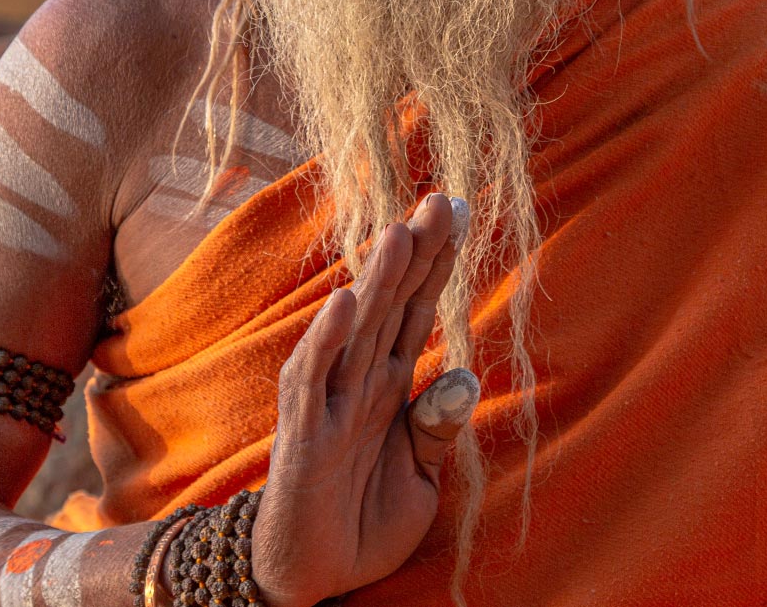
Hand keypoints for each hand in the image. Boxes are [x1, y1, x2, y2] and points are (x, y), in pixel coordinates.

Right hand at [249, 192, 477, 606]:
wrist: (310, 576)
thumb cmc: (361, 520)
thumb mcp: (420, 477)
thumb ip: (437, 427)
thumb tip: (462, 376)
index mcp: (387, 382)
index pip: (416, 309)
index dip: (437, 263)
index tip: (458, 211)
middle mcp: (359, 379)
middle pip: (392, 303)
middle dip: (416, 252)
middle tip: (441, 198)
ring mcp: (329, 401)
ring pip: (356, 329)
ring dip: (378, 280)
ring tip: (400, 232)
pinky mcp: (304, 432)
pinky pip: (314, 377)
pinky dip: (329, 339)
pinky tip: (347, 302)